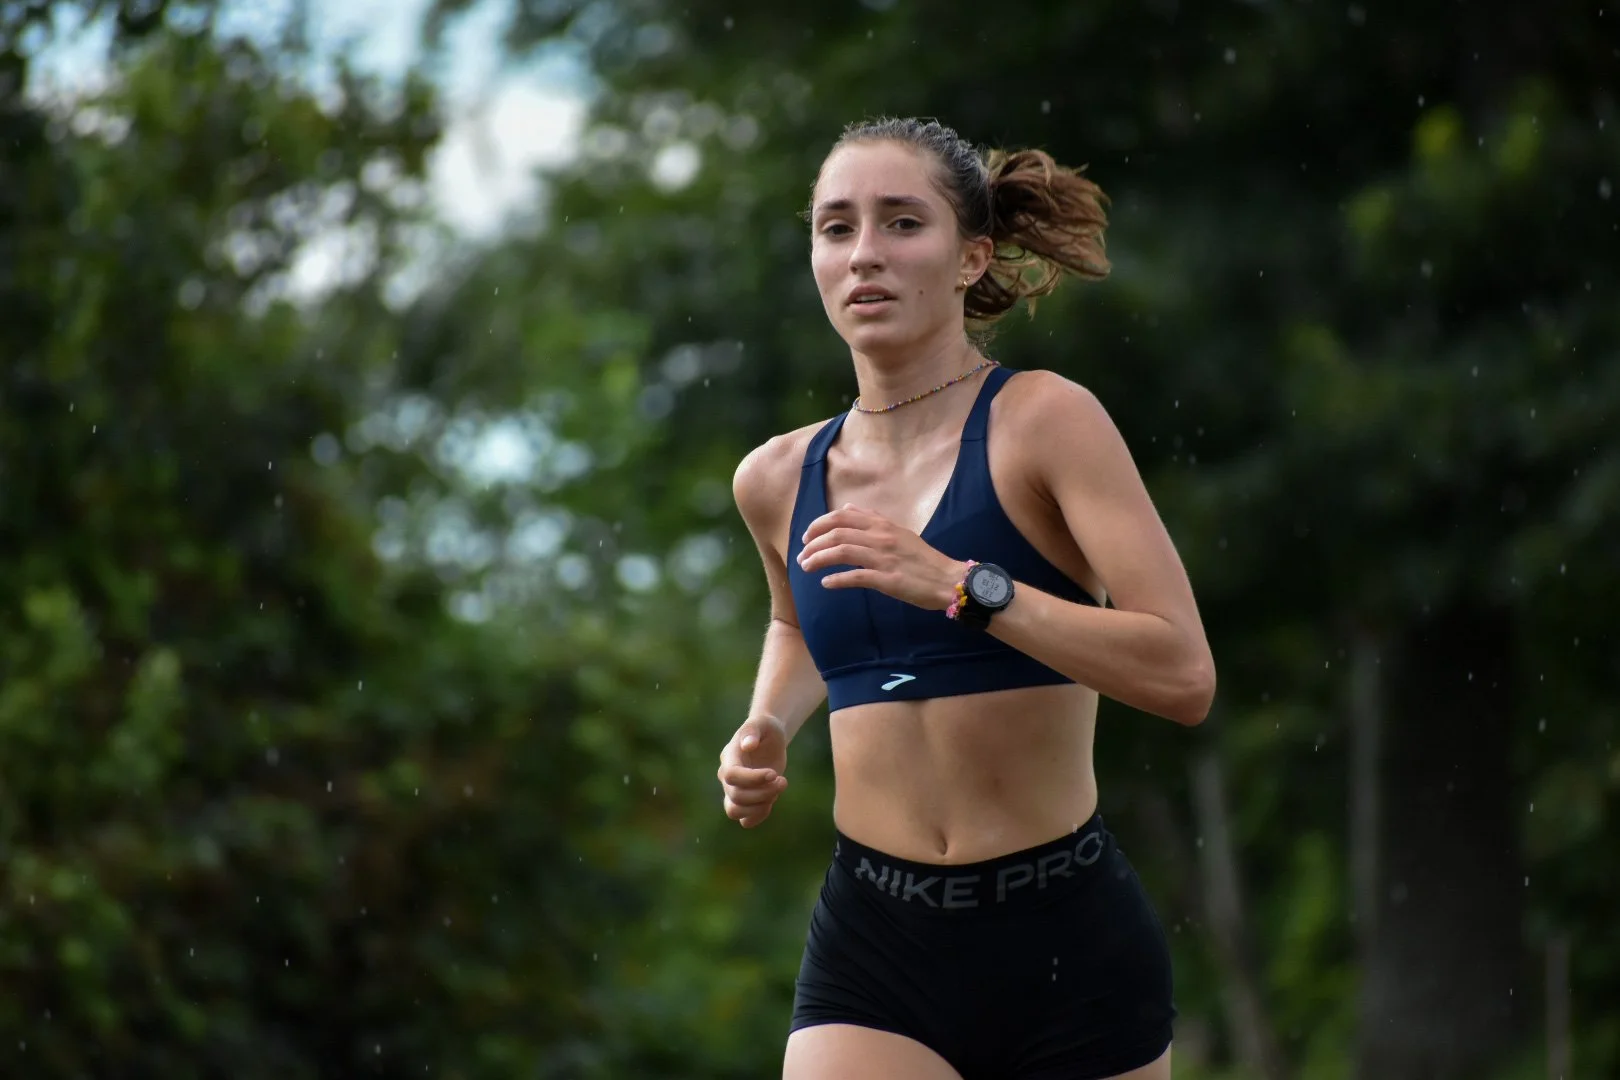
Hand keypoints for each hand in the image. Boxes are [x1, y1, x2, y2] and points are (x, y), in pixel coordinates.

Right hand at [718, 715, 789, 827]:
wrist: (770, 739)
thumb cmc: (765, 728)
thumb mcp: (762, 723)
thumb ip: (752, 731)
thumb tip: (747, 744)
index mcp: (729, 757)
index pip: (732, 775)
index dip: (752, 779)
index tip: (773, 773)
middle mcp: (727, 777)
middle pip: (736, 796)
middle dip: (763, 792)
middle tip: (783, 781)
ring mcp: (734, 790)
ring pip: (734, 811)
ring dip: (760, 806)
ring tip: (777, 791)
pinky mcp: (746, 800)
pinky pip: (744, 820)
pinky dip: (758, 816)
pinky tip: (772, 801)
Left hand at [797, 503, 966, 610]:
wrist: (948, 579)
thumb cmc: (923, 559)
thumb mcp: (898, 532)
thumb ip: (873, 520)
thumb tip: (848, 508)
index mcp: (883, 524)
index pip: (842, 516)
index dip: (818, 524)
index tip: (806, 536)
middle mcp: (881, 537)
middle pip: (836, 533)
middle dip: (813, 543)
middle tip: (801, 555)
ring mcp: (884, 558)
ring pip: (841, 552)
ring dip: (818, 559)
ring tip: (806, 568)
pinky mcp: (887, 580)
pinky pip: (855, 577)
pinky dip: (836, 580)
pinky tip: (826, 584)